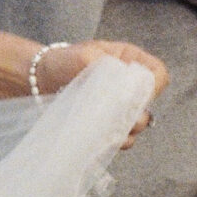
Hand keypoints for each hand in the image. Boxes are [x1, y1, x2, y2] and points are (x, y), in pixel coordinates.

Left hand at [32, 38, 168, 145]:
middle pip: (150, 104)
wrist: (38, 80)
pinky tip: (100, 136)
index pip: (157, 73)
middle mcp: (130, 84)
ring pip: (138, 124)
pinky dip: (115, 140)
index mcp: (129, 60)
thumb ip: (106, 69)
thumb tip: (124, 92)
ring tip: (103, 124)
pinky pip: (124, 137)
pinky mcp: (109, 122)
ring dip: (124, 128)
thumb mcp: (83, 56)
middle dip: (134, 112)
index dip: (152, 86)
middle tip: (114, 113)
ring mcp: (120, 105)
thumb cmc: (60, 62)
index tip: (134, 95)